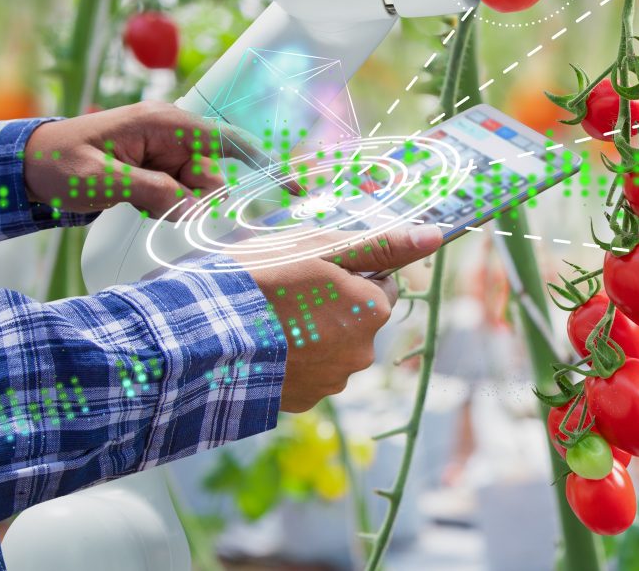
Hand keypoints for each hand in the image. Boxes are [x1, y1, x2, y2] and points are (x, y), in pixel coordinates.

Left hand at [22, 101, 281, 218]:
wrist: (29, 166)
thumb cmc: (59, 161)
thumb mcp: (100, 178)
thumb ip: (150, 191)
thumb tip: (192, 209)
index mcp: (165, 124)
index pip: (227, 141)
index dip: (263, 161)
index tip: (291, 186)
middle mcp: (174, 136)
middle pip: (212, 177)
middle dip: (192, 200)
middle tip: (150, 206)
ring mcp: (167, 154)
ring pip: (197, 192)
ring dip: (173, 207)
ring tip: (132, 201)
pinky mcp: (160, 171)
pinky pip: (181, 197)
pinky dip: (165, 207)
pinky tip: (134, 202)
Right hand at [242, 224, 443, 411]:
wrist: (203, 336)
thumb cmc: (263, 280)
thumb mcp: (322, 248)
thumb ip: (381, 245)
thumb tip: (435, 235)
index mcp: (373, 311)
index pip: (380, 285)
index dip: (349, 273)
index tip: (314, 271)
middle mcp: (362, 353)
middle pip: (357, 318)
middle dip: (332, 306)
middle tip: (286, 293)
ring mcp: (331, 382)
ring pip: (332, 347)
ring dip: (311, 334)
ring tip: (269, 320)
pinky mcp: (301, 403)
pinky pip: (307, 374)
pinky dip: (292, 360)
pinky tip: (263, 346)